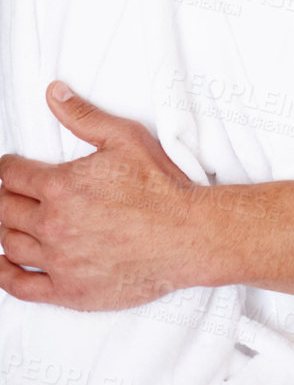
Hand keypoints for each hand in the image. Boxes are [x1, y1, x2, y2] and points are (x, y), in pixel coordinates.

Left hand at [0, 82, 197, 309]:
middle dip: (6, 197)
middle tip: (14, 193)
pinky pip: (20, 285)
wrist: (186, 234)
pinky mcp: (67, 291)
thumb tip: (53, 93)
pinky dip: (5, 273)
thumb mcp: (125, 138)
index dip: (10, 167)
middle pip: (5, 209)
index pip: (12, 175)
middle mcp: (51, 224)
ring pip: (10, 243)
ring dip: (7, 229)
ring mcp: (57, 261)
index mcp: (60, 186)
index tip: (12, 167)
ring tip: (15, 221)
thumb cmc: (160, 186)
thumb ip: (83, 115)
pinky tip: (4, 262)